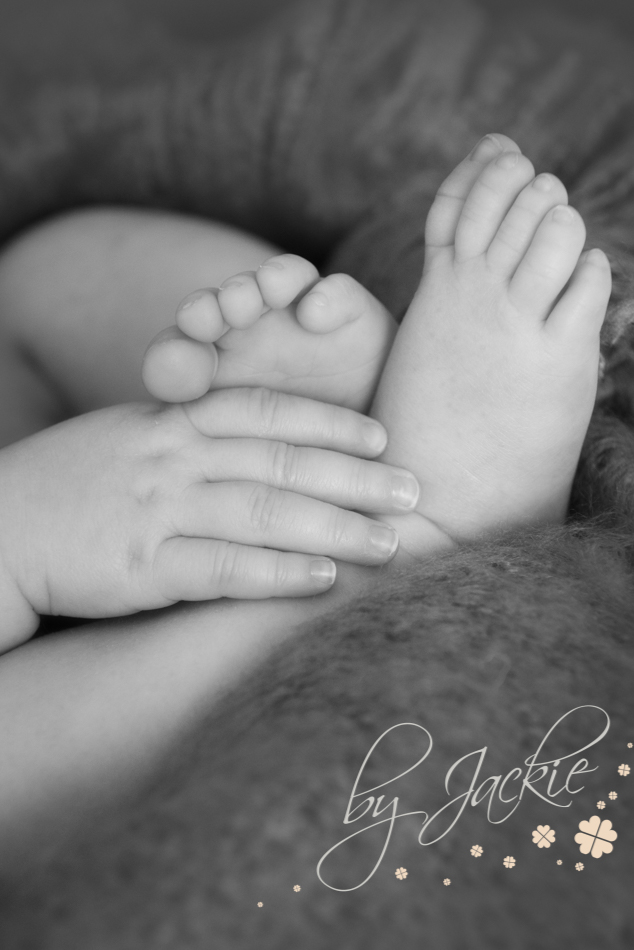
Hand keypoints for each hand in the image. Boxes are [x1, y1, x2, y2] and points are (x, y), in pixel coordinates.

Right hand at [0, 387, 418, 650]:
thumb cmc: (72, 481)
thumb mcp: (134, 436)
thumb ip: (195, 435)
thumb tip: (258, 443)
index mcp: (173, 421)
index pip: (265, 413)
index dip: (329, 424)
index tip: (381, 437)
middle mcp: (173, 458)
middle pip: (281, 461)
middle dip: (354, 476)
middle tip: (413, 489)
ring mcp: (159, 510)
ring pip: (264, 512)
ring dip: (335, 526)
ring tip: (391, 542)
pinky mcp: (143, 567)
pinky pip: (223, 568)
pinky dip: (278, 572)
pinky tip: (324, 578)